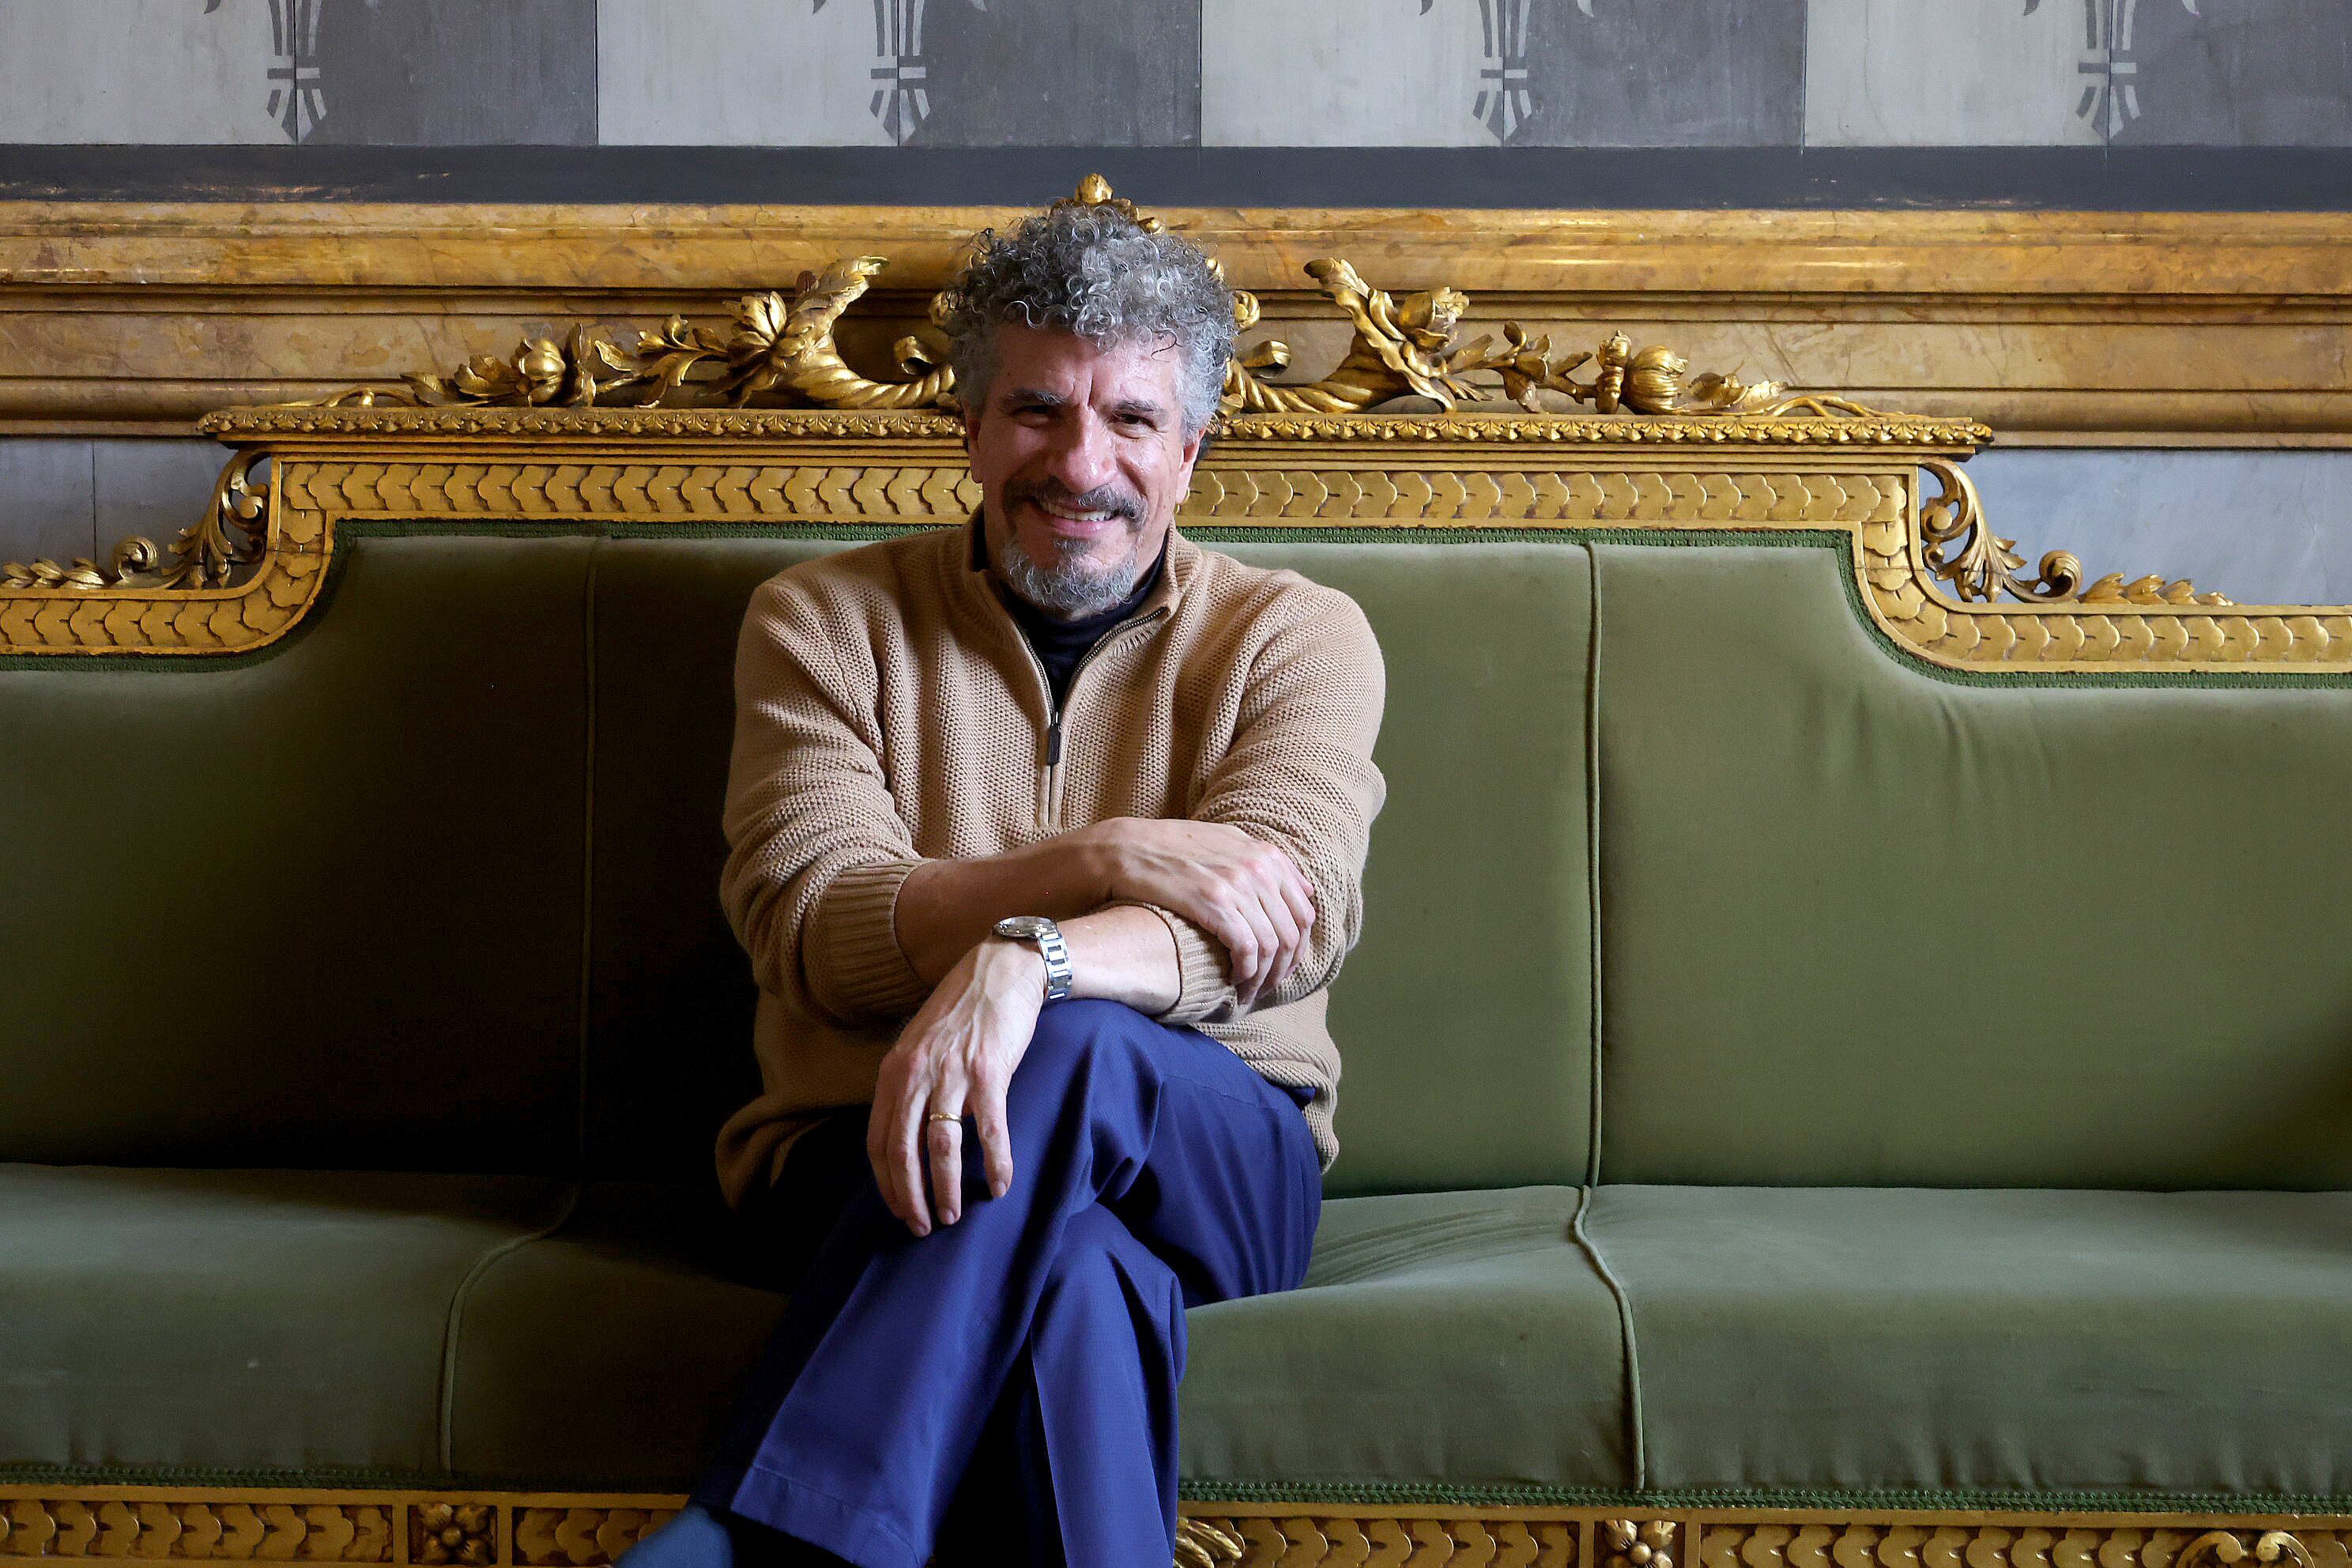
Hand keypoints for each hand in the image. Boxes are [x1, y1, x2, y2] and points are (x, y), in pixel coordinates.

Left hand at [867, 940, 1044, 1234]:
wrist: (1000, 971)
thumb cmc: (961, 1012)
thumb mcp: (919, 1046)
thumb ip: (910, 1087)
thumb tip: (911, 1136)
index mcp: (894, 1073)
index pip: (879, 1141)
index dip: (887, 1183)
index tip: (900, 1209)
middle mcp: (916, 1076)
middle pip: (903, 1152)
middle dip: (911, 1197)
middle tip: (923, 1226)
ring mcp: (952, 1074)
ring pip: (942, 1148)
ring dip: (947, 1188)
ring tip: (953, 1214)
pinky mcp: (988, 1073)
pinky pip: (990, 1131)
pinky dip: (996, 1163)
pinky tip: (1001, 1185)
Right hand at [1078, 818, 1314, 1007]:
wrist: (1128, 848)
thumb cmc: (1172, 848)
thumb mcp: (1224, 841)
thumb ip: (1262, 861)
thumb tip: (1303, 887)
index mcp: (1266, 855)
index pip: (1305, 911)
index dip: (1299, 946)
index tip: (1286, 966)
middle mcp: (1258, 868)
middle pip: (1292, 932)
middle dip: (1285, 967)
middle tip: (1270, 986)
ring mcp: (1237, 884)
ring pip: (1272, 945)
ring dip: (1265, 976)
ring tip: (1251, 990)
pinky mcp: (1214, 903)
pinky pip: (1247, 948)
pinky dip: (1246, 972)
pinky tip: (1235, 981)